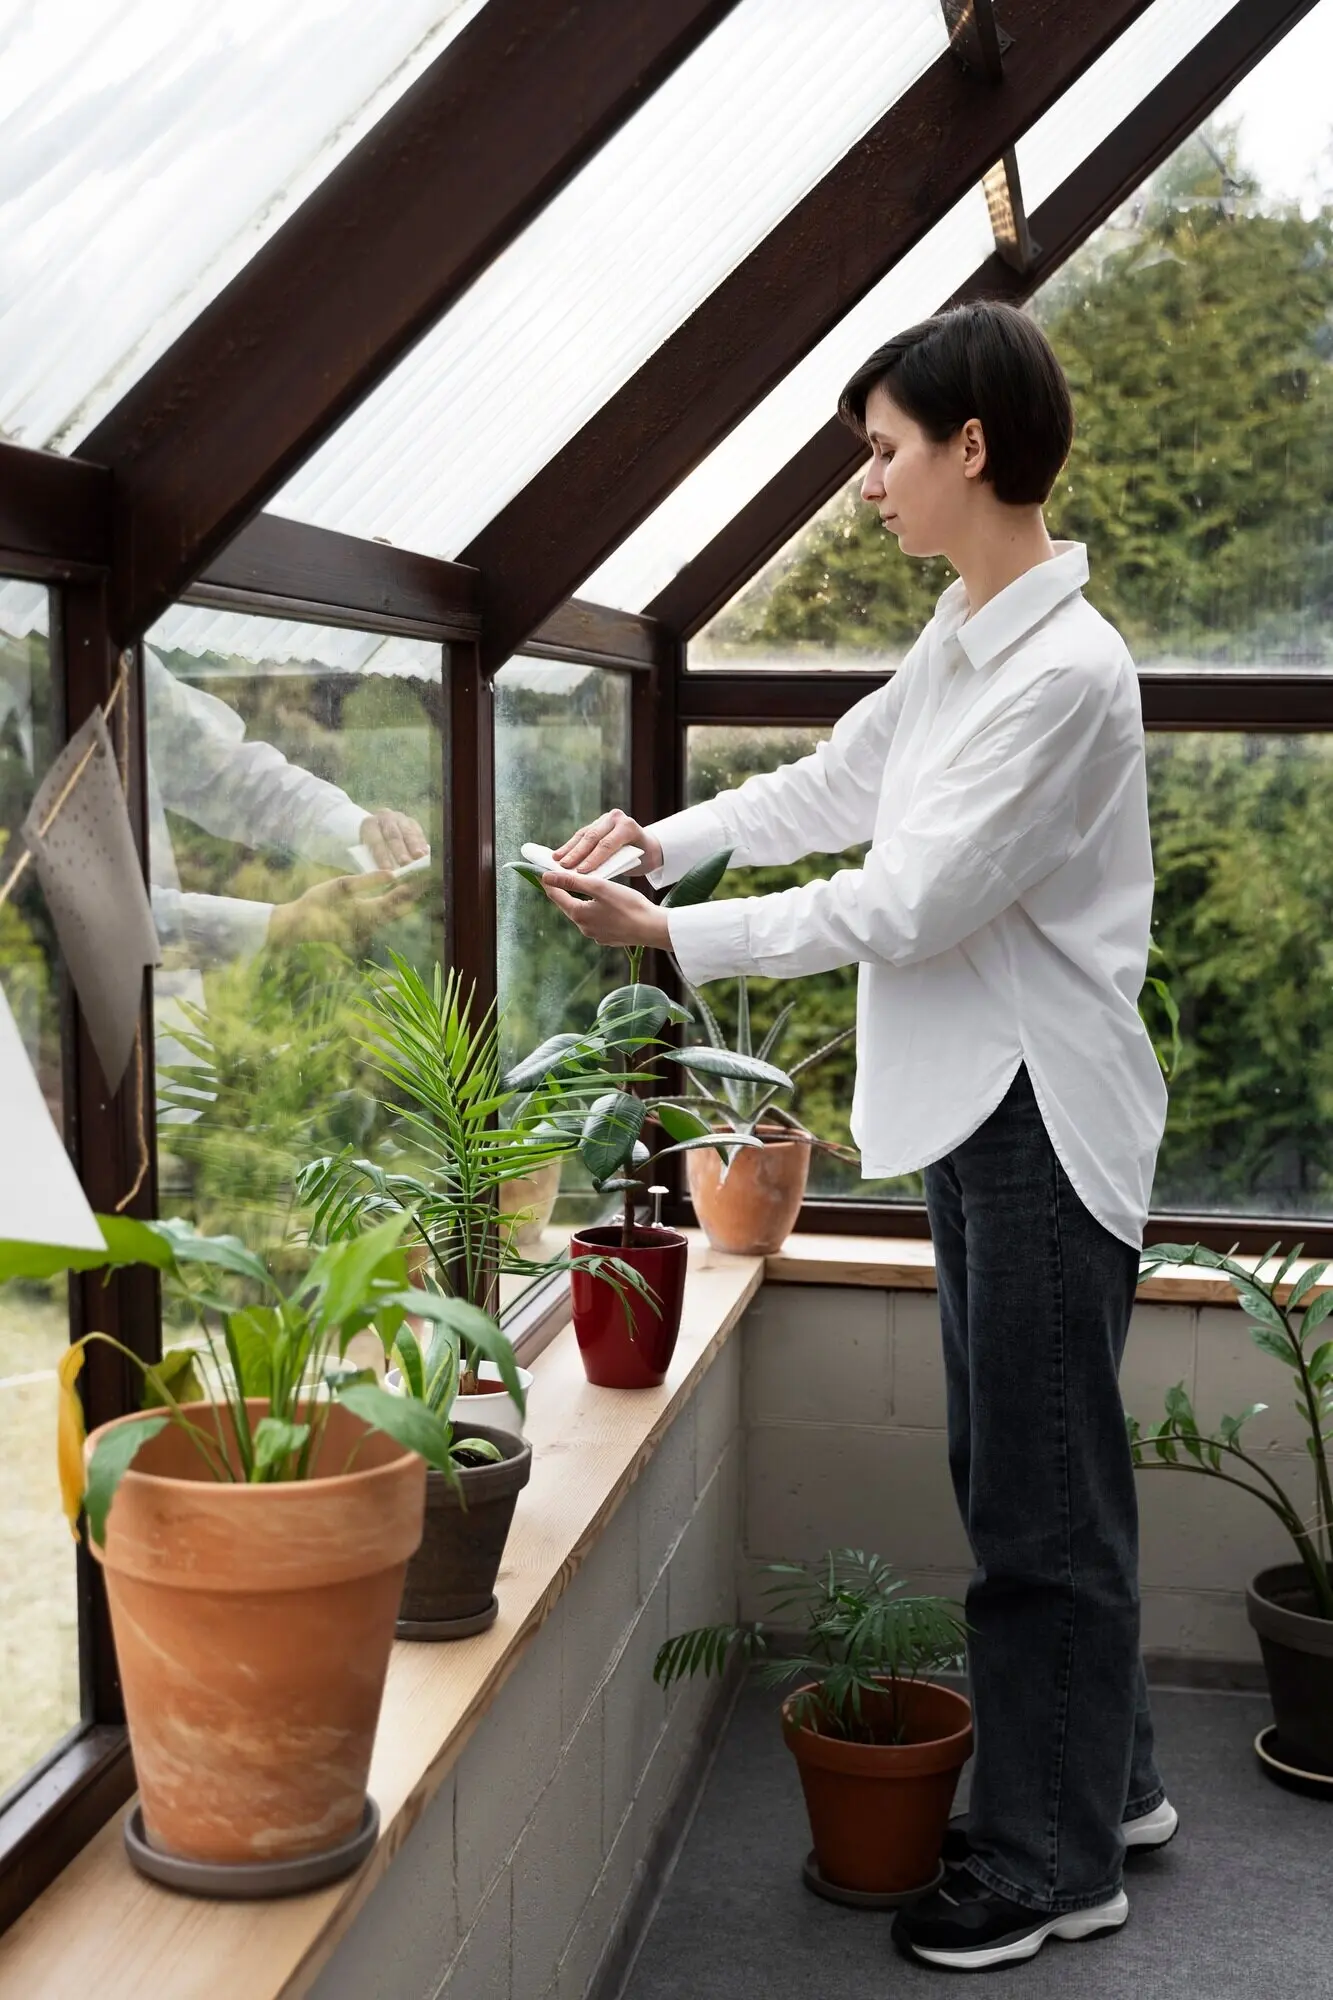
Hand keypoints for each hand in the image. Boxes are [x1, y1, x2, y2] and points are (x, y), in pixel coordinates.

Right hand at [266, 871, 422, 949]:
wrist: (297, 926)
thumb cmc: (316, 903)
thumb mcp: (341, 886)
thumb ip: (368, 880)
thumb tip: (393, 873)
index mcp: (370, 913)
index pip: (401, 898)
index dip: (415, 884)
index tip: (428, 871)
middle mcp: (373, 924)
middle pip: (402, 907)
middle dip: (415, 891)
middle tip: (428, 875)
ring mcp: (368, 928)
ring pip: (394, 912)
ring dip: (405, 898)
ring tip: (416, 881)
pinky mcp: (361, 928)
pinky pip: (384, 915)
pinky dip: (393, 903)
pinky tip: (394, 893)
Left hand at [359, 809, 428, 869]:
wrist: (379, 830)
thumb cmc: (370, 847)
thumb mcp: (365, 851)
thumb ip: (371, 861)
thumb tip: (381, 877)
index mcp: (369, 825)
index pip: (375, 840)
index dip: (382, 855)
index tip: (388, 869)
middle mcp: (385, 818)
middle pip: (393, 835)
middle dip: (400, 850)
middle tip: (405, 863)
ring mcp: (400, 819)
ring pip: (407, 832)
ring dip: (414, 846)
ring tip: (419, 858)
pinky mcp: (412, 823)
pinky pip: (419, 832)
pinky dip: (422, 844)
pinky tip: (426, 854)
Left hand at [541, 869, 670, 950]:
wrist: (652, 928)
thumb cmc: (628, 905)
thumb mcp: (599, 887)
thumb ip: (572, 881)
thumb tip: (546, 877)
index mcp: (578, 914)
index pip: (555, 895)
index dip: (548, 881)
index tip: (542, 871)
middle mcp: (584, 927)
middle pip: (569, 905)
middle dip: (566, 891)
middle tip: (564, 876)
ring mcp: (596, 935)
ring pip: (584, 914)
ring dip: (583, 901)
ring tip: (588, 889)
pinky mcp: (608, 938)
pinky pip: (596, 921)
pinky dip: (597, 911)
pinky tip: (606, 905)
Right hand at [554, 807, 662, 876]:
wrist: (648, 845)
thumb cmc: (642, 858)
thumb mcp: (633, 863)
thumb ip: (614, 865)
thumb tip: (590, 876)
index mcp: (628, 827)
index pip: (607, 844)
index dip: (593, 858)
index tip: (580, 872)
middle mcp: (616, 818)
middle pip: (593, 837)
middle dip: (577, 853)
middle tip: (563, 867)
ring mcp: (605, 818)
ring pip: (584, 834)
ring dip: (569, 849)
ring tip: (555, 860)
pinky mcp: (596, 822)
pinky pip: (581, 834)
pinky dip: (570, 845)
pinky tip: (559, 854)